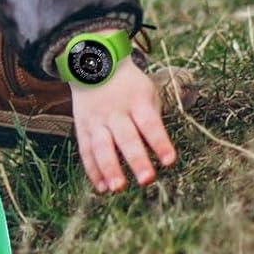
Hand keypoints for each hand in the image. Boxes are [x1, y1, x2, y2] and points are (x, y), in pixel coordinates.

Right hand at [70, 58, 176, 193]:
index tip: (170, 161)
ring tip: (118, 189)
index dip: (160, 142)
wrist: (93, 65)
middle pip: (126, 138)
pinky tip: (102, 187)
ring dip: (110, 169)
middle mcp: (115, 112)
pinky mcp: (82, 127)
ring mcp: (96, 120)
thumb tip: (157, 153)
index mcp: (136, 102)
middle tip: (147, 180)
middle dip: (136, 160)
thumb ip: (152, 121)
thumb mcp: (147, 94)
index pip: (150, 124)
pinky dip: (92, 170)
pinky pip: (86, 150)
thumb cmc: (129, 86)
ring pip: (101, 146)